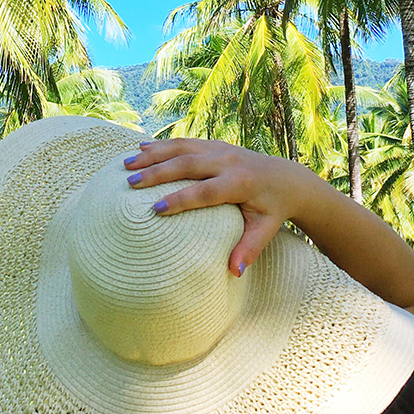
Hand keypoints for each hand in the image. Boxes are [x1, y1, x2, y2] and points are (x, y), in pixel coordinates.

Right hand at [121, 138, 313, 275]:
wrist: (286, 178)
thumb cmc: (272, 209)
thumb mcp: (265, 230)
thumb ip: (249, 249)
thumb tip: (234, 272)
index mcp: (240, 183)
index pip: (205, 192)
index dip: (181, 199)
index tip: (155, 209)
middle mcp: (228, 162)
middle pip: (187, 165)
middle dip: (157, 172)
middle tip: (130, 182)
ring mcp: (220, 149)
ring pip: (182, 148)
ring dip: (153, 154)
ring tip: (127, 163)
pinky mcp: (215, 144)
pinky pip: (185, 142)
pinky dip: (162, 145)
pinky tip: (140, 148)